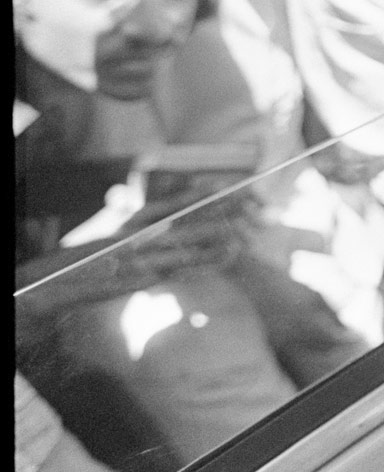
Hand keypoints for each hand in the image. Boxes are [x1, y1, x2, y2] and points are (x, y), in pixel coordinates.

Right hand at [15, 189, 244, 320]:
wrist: (50, 286)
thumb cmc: (86, 264)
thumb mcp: (114, 241)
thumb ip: (141, 233)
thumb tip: (166, 225)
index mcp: (129, 226)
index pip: (167, 205)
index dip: (193, 194)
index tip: (219, 184)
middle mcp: (134, 238)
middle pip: (182, 222)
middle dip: (214, 212)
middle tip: (244, 202)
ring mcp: (135, 259)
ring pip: (182, 247)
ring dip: (212, 240)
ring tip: (240, 232)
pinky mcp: (136, 282)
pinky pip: (175, 273)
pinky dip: (198, 267)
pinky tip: (220, 262)